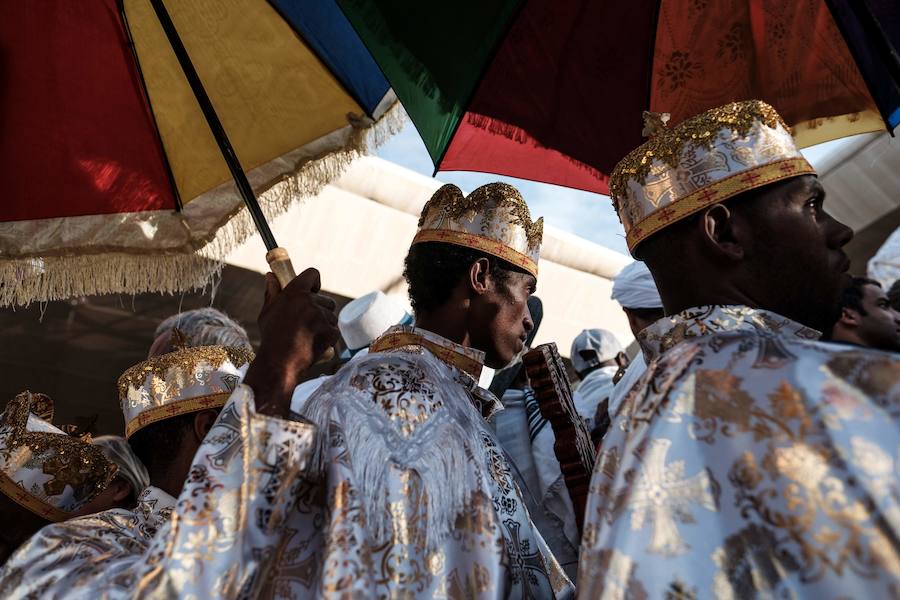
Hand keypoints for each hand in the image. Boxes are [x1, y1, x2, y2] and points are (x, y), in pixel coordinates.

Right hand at [244, 268, 338, 416]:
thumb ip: (272, 292)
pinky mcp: (330, 331)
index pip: (313, 273)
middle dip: (320, 309)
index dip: (314, 282)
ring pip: (331, 316)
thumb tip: (271, 276)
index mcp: (295, 292)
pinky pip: (334, 330)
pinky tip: (314, 343)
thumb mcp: (268, 311)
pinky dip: (328, 337)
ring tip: (307, 335)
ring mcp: (322, 317)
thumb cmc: (271, 336)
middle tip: (306, 323)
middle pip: (326, 299)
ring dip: (324, 324)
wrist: (279, 362)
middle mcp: (310, 301)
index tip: (312, 291)